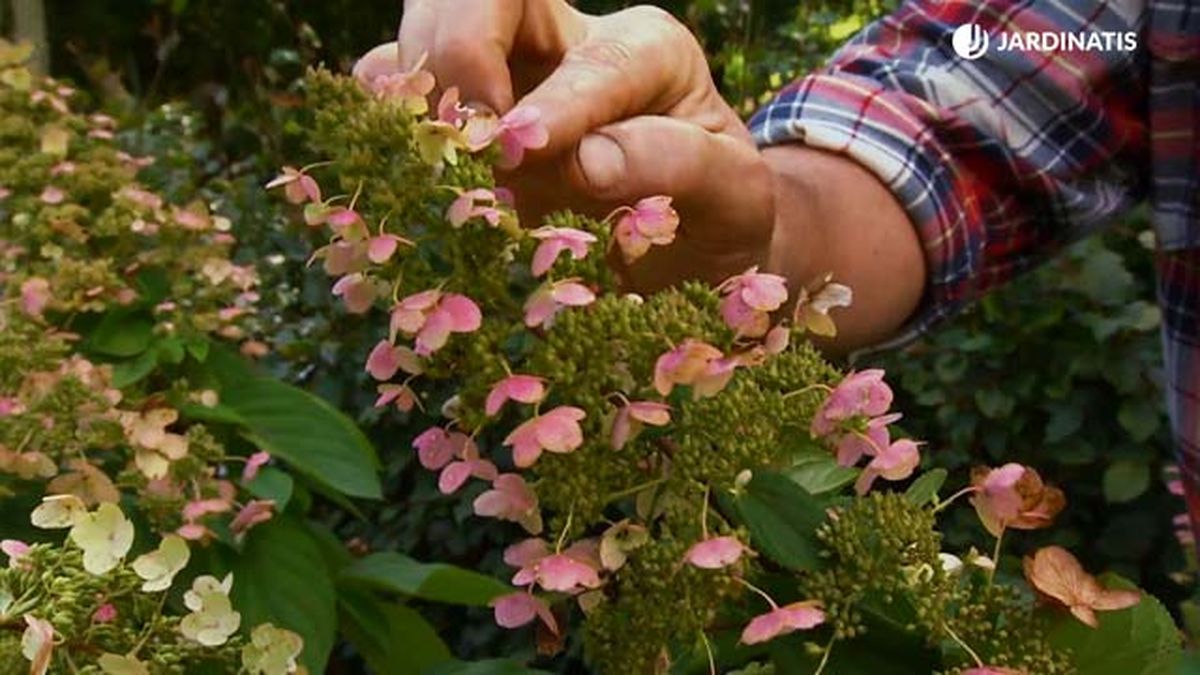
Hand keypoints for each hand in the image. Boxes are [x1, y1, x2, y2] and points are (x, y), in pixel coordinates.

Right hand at [355, 0, 773, 291]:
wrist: (691, 251)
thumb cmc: (719, 219)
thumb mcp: (737, 198)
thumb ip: (682, 167)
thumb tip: (585, 161)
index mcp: (645, 52)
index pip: (591, 59)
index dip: (553, 105)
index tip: (522, 155)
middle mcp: (567, 46)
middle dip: (460, 55)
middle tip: (468, 145)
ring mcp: (505, 80)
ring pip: (424, 27)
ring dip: (415, 88)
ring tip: (432, 160)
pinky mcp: (463, 124)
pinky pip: (395, 93)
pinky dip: (387, 122)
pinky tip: (403, 168)